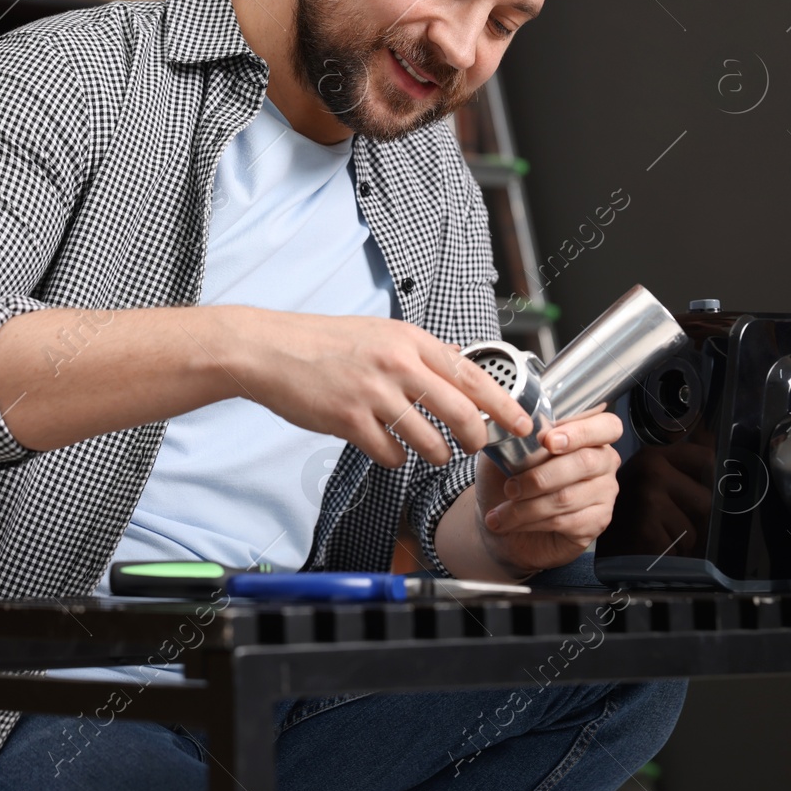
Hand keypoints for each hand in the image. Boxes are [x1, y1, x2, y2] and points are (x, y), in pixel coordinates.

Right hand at [233, 310, 533, 468]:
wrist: (269, 349)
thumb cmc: (320, 341)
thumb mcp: (379, 332)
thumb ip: (419, 352)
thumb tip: (458, 366)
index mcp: (409, 340)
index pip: (473, 375)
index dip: (505, 404)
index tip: (522, 422)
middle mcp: (396, 364)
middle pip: (461, 413)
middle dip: (476, 438)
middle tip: (474, 445)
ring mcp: (373, 394)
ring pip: (429, 442)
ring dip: (436, 455)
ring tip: (429, 451)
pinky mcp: (349, 421)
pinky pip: (391, 455)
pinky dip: (393, 458)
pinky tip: (383, 446)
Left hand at [472, 405, 622, 575]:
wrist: (499, 519)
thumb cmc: (504, 480)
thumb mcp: (503, 452)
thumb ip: (517, 436)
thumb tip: (519, 428)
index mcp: (586, 435)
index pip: (606, 425)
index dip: (580, 431)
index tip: (547, 440)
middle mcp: (603, 461)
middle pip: (585, 462)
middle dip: (539, 477)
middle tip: (510, 488)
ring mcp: (604, 493)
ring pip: (569, 496)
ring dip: (527, 506)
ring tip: (501, 511)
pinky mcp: (597, 521)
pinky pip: (567, 521)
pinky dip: (532, 522)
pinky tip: (513, 523)